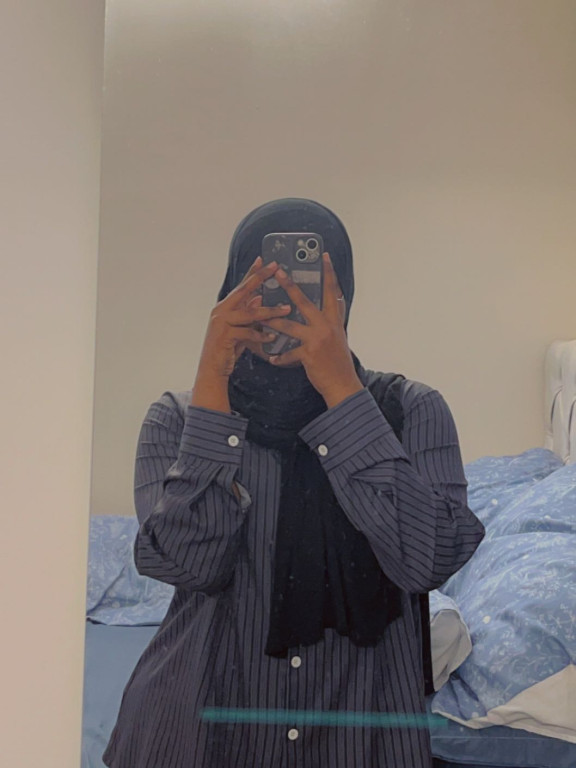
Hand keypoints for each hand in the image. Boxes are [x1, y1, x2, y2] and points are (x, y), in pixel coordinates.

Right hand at [191, 257, 290, 409]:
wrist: (212, 368)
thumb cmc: (227, 348)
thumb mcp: (240, 328)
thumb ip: (247, 315)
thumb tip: (258, 300)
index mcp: (225, 307)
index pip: (241, 285)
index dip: (252, 272)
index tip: (264, 259)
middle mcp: (221, 310)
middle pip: (243, 290)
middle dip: (260, 278)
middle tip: (276, 268)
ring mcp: (222, 322)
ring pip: (250, 313)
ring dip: (270, 311)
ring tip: (287, 309)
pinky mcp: (225, 336)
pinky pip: (248, 332)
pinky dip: (261, 335)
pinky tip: (272, 337)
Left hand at [265, 252, 363, 407]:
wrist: (343, 385)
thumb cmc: (337, 362)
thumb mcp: (336, 338)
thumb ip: (327, 323)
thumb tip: (317, 312)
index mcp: (334, 320)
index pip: (333, 292)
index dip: (329, 274)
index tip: (325, 257)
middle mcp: (327, 326)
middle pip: (306, 302)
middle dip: (291, 286)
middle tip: (279, 272)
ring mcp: (318, 339)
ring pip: (290, 325)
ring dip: (273, 320)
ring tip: (260, 315)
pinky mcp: (309, 354)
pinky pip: (288, 353)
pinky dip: (279, 357)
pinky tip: (271, 358)